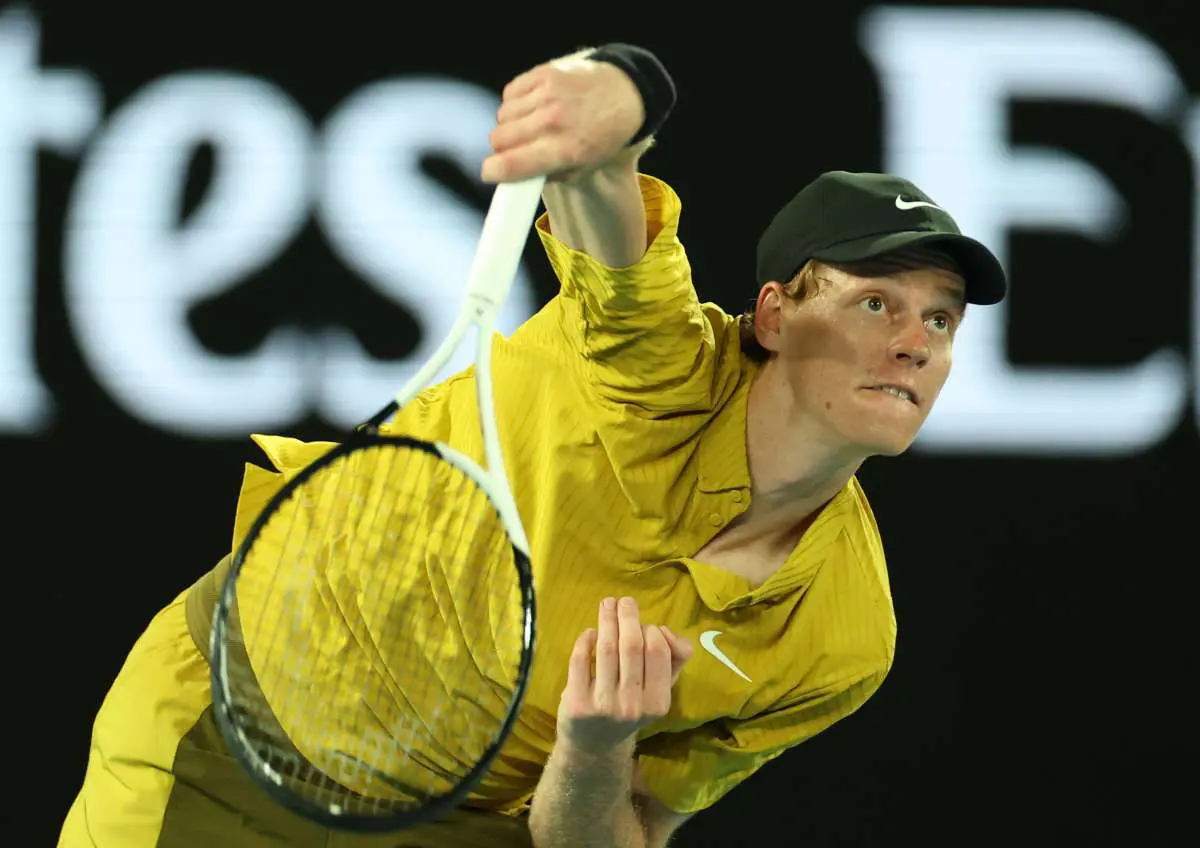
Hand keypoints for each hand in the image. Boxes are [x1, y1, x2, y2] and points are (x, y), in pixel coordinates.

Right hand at [481, 51, 645, 183]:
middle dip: (502, 148)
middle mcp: (554, 121)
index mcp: (565, 150)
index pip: (511, 164)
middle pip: (499, 138)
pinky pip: (509, 93)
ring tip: (529, 126)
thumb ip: (550, 175)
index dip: (492, 171)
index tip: (490, 172)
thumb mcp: (585, 167)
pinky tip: (531, 107)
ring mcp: (548, 94)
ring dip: (509, 124)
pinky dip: (515, 103)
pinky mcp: (543, 73)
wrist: (625, 93)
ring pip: (502, 116)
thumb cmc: (603, 135)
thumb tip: (516, 177)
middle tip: (515, 149)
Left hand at [556, 596, 692, 755]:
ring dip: (607, 620)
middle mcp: (632, 705)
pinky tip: (590, 632)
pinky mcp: (576, 702)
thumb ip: (673, 660)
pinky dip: (585, 640)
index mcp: (658, 702)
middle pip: (632, 646)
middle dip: (628, 617)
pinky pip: (580, 660)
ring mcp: (603, 705)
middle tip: (624, 601)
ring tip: (607, 604)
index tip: (645, 626)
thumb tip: (668, 631)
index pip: (658, 652)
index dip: (652, 631)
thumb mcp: (659, 691)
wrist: (595, 746)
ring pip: (606, 649)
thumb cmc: (631, 709)